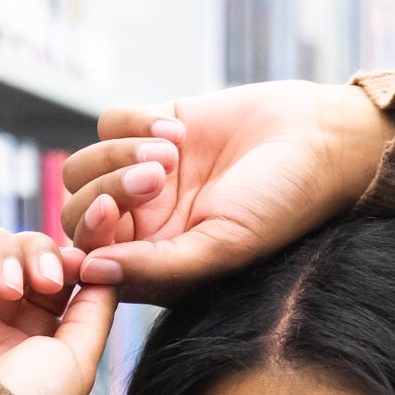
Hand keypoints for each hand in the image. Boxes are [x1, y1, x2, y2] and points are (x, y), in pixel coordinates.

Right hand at [0, 220, 133, 394]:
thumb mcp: (77, 360)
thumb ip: (95, 309)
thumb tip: (107, 267)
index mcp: (28, 333)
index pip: (51, 269)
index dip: (70, 255)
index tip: (85, 259)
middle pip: (21, 246)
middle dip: (39, 252)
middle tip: (48, 281)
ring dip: (4, 254)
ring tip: (9, 292)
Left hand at [61, 82, 393, 300]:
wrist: (317, 140)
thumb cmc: (280, 207)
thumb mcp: (223, 247)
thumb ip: (157, 267)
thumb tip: (90, 272)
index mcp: (157, 265)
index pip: (91, 258)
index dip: (87, 237)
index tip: (108, 213)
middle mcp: (143, 225)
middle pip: (77, 209)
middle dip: (108, 189)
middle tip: (158, 177)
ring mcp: (142, 177)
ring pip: (84, 165)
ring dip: (120, 154)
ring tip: (174, 153)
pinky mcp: (149, 129)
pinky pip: (108, 122)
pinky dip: (136, 122)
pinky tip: (179, 131)